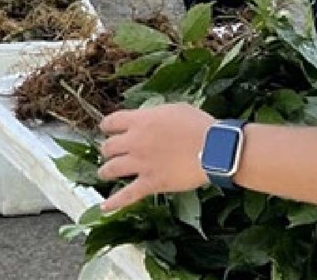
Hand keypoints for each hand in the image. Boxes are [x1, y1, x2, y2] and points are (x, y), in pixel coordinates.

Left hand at [98, 103, 213, 210]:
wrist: (212, 149)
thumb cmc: (197, 125)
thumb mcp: (173, 109)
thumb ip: (155, 115)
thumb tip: (150, 118)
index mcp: (140, 120)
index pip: (111, 122)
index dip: (107, 126)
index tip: (107, 129)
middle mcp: (135, 141)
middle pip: (108, 146)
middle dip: (108, 149)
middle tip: (110, 152)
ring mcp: (141, 163)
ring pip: (112, 169)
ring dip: (106, 171)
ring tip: (104, 173)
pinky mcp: (151, 183)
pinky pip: (127, 195)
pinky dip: (114, 203)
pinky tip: (104, 207)